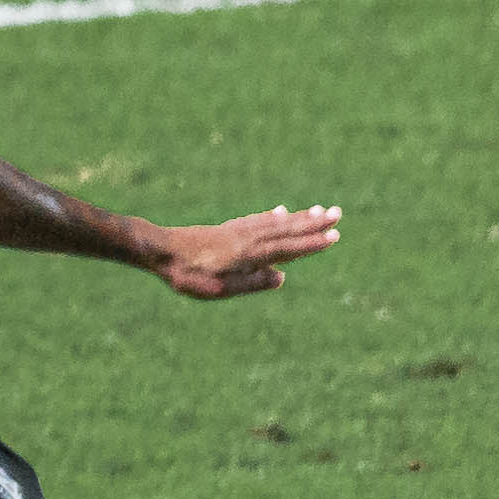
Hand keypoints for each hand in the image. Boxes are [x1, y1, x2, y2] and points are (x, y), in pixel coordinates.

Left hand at [151, 205, 342, 298]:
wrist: (161, 249)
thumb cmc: (189, 275)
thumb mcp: (222, 289)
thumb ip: (252, 283)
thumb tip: (282, 277)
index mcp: (250, 254)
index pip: (289, 248)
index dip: (312, 243)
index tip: (335, 235)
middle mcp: (248, 237)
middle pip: (287, 229)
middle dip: (313, 223)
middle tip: (337, 213)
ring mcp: (238, 230)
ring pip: (275, 222)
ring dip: (298, 217)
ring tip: (318, 210)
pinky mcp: (228, 228)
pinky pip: (258, 219)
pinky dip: (273, 216)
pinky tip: (281, 212)